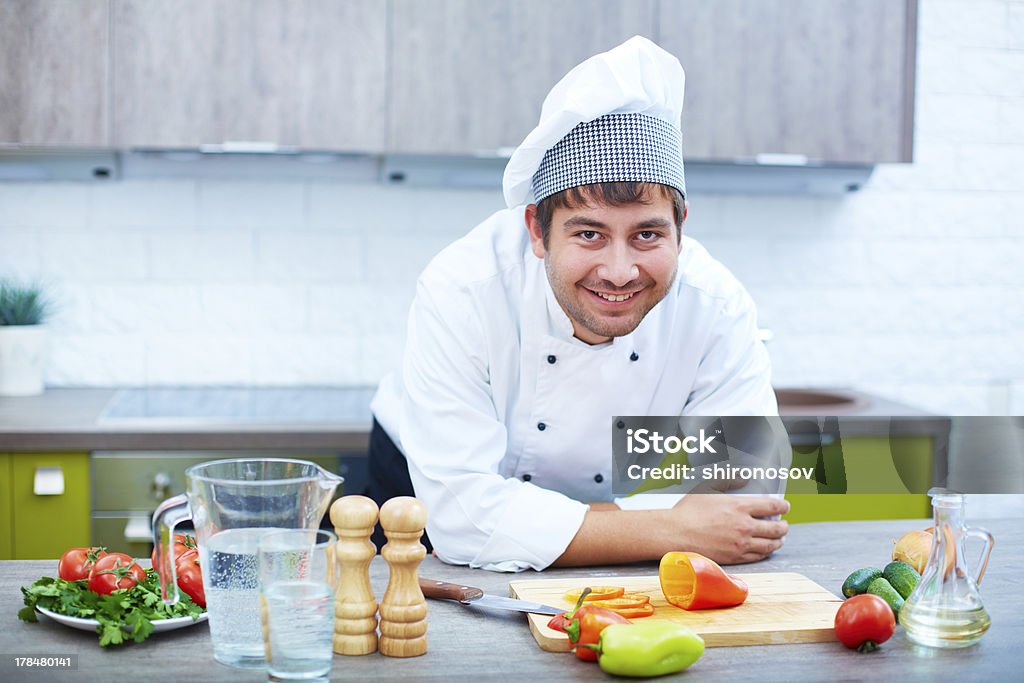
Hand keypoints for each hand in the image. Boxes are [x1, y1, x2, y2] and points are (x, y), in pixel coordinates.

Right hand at [662, 491, 789, 564]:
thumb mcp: (707, 487)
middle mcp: (744, 526)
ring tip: (780, 539)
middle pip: (775, 528)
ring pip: (769, 544)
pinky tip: (766, 550)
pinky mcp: (735, 557)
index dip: (783, 506)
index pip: (771, 506)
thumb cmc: (688, 510)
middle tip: (784, 525)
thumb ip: (728, 480)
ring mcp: (740, 544)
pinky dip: (766, 552)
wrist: (676, 534)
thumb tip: (745, 478)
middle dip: (784, 526)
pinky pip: (757, 556)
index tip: (786, 507)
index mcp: (739, 506)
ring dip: (778, 541)